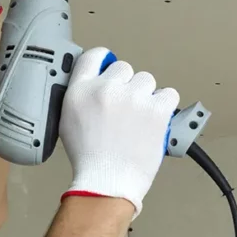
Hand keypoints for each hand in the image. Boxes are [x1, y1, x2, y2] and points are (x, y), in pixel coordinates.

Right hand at [59, 48, 179, 218]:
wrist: (107, 181)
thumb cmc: (89, 157)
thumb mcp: (68, 119)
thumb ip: (80, 94)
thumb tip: (96, 81)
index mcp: (81, 90)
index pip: (95, 55)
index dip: (105, 61)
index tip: (110, 69)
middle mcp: (106, 88)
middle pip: (124, 68)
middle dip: (126, 86)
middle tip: (124, 109)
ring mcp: (133, 97)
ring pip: (147, 81)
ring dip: (145, 96)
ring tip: (139, 118)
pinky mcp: (156, 109)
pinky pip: (168, 94)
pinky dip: (164, 106)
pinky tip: (154, 119)